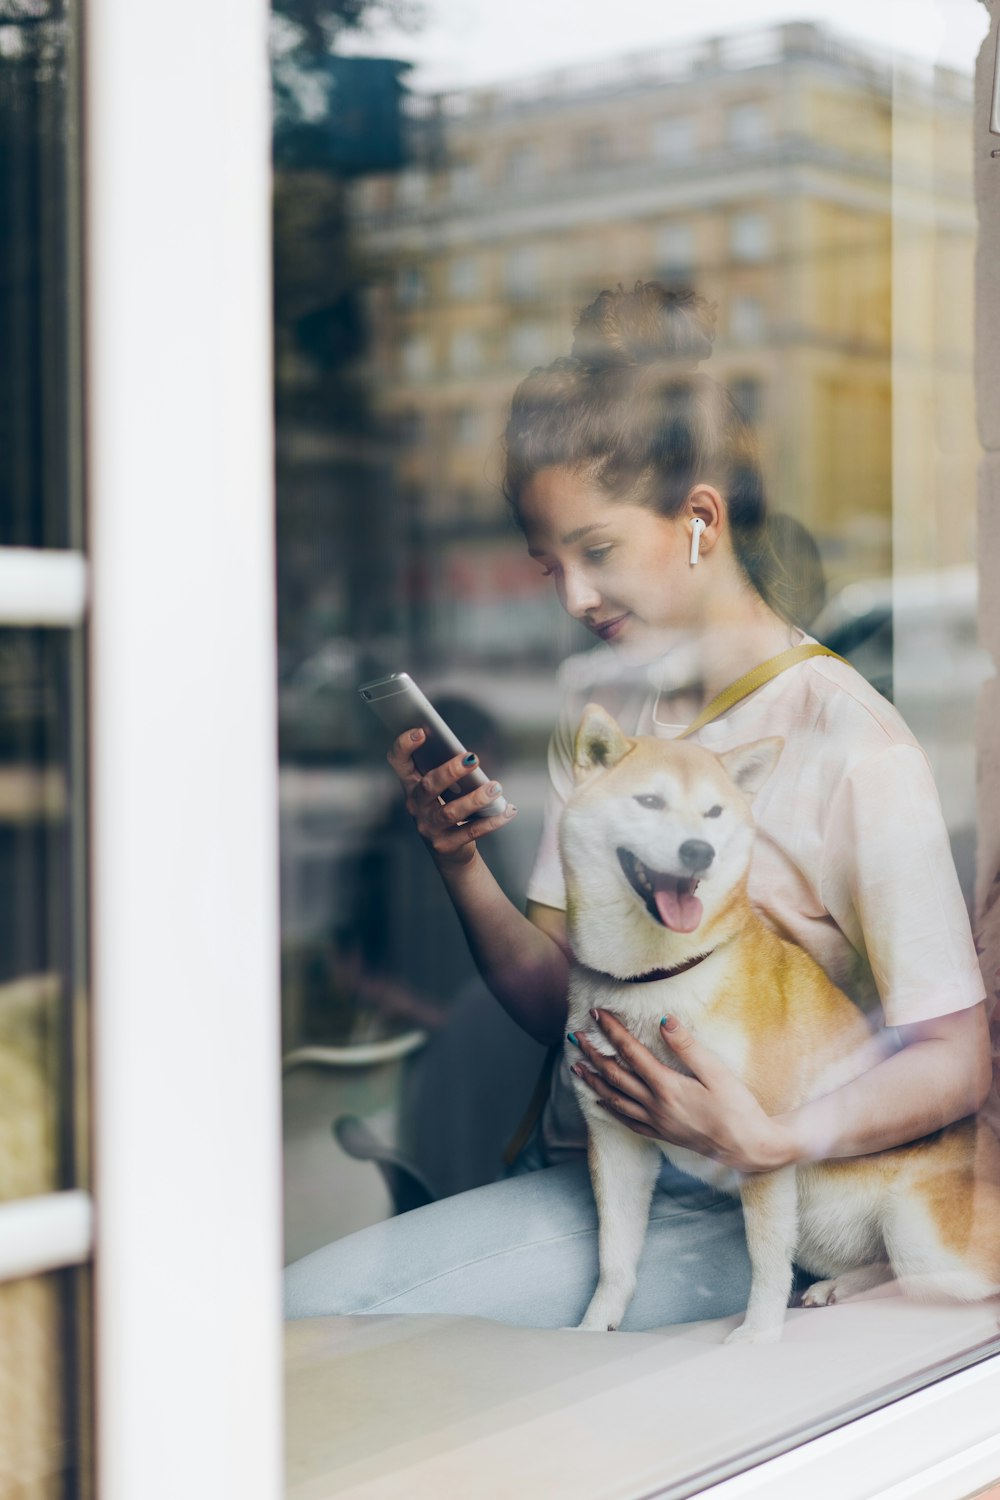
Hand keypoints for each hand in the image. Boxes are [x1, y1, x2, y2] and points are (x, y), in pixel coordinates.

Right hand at [387, 728, 516, 869]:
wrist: (450, 852)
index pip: (399, 762)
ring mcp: (429, 827)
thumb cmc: (448, 808)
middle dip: (450, 771)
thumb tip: (473, 757)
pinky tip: (508, 810)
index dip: (404, 746)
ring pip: (451, 812)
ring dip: (475, 798)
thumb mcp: (444, 789)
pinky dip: (492, 820)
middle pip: (428, 786)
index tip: (422, 731)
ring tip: (495, 787)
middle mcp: (416, 806)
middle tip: (473, 758)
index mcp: (412, 786)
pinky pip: (471, 831)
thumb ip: (450, 771)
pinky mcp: (446, 845)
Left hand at [570, 1010, 793, 1173]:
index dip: (611, 1031)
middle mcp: (655, 1105)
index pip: (631, 1052)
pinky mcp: (662, 1134)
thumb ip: (687, 1047)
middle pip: (615, 1075)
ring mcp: (657, 1122)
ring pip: (615, 1099)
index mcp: (667, 1086)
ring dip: (594, 1081)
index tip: (595, 1013)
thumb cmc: (738, 1108)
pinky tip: (601, 1102)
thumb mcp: (717, 1072)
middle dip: (593, 1054)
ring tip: (576, 1067)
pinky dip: (610, 1109)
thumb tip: (663, 1021)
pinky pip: (627, 1121)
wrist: (750, 1147)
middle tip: (575, 1037)